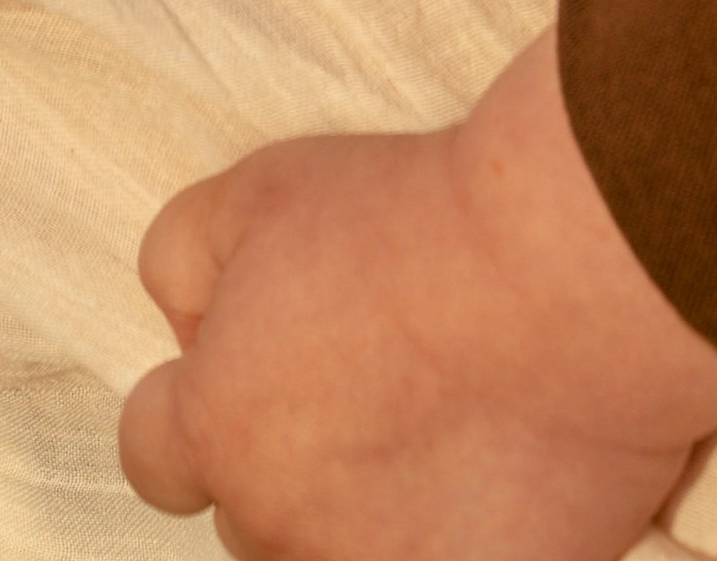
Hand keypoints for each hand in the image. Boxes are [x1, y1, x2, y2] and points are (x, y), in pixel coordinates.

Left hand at [117, 33, 716, 560]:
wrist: (562, 270)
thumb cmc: (410, 221)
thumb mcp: (255, 193)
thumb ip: (184, 265)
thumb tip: (188, 323)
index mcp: (218, 433)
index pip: (154, 460)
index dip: (194, 409)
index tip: (252, 372)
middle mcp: (285, 526)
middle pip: (254, 517)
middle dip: (287, 465)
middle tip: (365, 384)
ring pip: (342, 555)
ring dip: (367, 511)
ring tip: (434, 424)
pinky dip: (455, 533)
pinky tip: (490, 467)